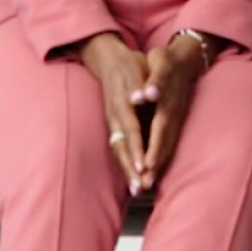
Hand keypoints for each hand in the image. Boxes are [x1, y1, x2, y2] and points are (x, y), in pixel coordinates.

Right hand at [82, 34, 153, 189]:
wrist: (108, 60)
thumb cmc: (127, 65)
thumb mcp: (133, 69)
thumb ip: (136, 85)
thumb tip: (138, 98)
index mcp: (122, 104)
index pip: (131, 130)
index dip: (136, 148)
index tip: (142, 166)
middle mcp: (115, 117)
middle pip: (121, 147)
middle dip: (130, 168)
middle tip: (138, 188)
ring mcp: (113, 123)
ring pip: (118, 150)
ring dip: (127, 171)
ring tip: (136, 190)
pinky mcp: (114, 126)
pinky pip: (119, 148)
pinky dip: (125, 164)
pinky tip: (133, 178)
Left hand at [126, 35, 211, 194]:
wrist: (186, 59)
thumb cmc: (167, 60)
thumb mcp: (161, 63)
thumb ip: (155, 81)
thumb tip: (146, 95)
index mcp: (167, 104)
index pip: (159, 131)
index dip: (154, 149)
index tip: (146, 167)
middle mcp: (173, 116)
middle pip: (164, 144)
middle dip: (155, 165)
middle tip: (144, 186)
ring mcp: (176, 120)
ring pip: (167, 146)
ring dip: (158, 166)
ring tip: (147, 185)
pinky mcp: (175, 122)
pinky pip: (169, 143)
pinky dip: (162, 158)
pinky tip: (153, 170)